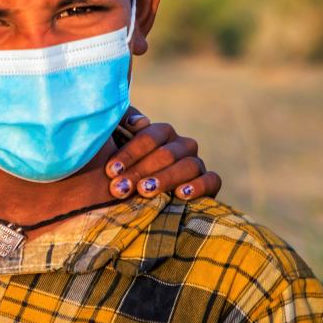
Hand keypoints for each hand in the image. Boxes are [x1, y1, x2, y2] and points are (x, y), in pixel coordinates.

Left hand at [105, 107, 220, 200]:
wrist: (137, 199)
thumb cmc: (122, 171)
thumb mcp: (114, 148)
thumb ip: (120, 127)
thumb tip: (136, 122)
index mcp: (161, 133)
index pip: (149, 136)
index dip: (130, 153)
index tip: (110, 170)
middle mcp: (181, 145)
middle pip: (166, 153)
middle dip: (140, 171)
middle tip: (120, 187)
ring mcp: (197, 163)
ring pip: (188, 165)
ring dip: (164, 178)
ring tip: (144, 191)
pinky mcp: (210, 182)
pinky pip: (212, 180)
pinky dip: (198, 186)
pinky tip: (180, 194)